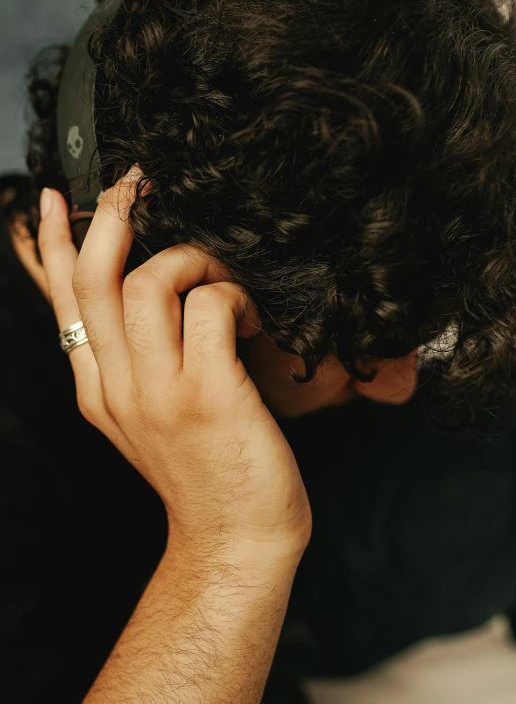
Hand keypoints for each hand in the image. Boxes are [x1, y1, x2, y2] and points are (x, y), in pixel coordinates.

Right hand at [37, 174, 310, 556]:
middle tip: (137, 185)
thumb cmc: (206, 470)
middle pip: (95, 281)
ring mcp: (160, 393)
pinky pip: (208, 308)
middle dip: (112, 217)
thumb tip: (144, 299)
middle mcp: (118, 388)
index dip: (59, 243)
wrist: (235, 540)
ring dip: (188, 258)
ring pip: (147, 283)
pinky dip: (229, 293)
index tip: (57, 197)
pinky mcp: (208, 396)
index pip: (65, 302)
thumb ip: (137, 361)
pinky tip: (247, 312)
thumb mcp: (150, 415)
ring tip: (218, 275)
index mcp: (99, 391)